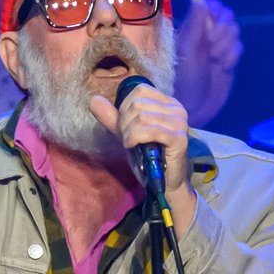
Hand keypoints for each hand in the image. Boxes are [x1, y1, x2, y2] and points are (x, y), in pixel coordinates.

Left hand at [92, 81, 195, 214]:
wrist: (165, 183)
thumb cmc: (148, 156)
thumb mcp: (127, 133)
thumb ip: (112, 117)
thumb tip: (93, 100)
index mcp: (168, 103)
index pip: (140, 90)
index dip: (125, 107)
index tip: (125, 126)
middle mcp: (177, 109)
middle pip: (138, 104)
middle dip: (125, 122)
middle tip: (128, 138)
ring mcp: (180, 123)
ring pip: (142, 117)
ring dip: (128, 132)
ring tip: (131, 144)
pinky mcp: (179, 139)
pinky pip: (150, 131)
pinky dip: (134, 138)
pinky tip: (132, 146)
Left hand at [171, 0, 242, 126]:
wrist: (191, 107)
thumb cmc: (181, 78)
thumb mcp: (185, 50)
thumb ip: (195, 25)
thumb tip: (202, 1)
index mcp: (192, 30)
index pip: (209, 7)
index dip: (216, 8)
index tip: (216, 15)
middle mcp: (205, 37)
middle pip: (226, 17)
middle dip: (223, 28)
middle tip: (211, 43)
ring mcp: (218, 49)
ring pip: (234, 33)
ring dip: (226, 44)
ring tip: (214, 59)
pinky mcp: (228, 62)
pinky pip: (238, 49)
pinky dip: (232, 56)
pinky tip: (222, 67)